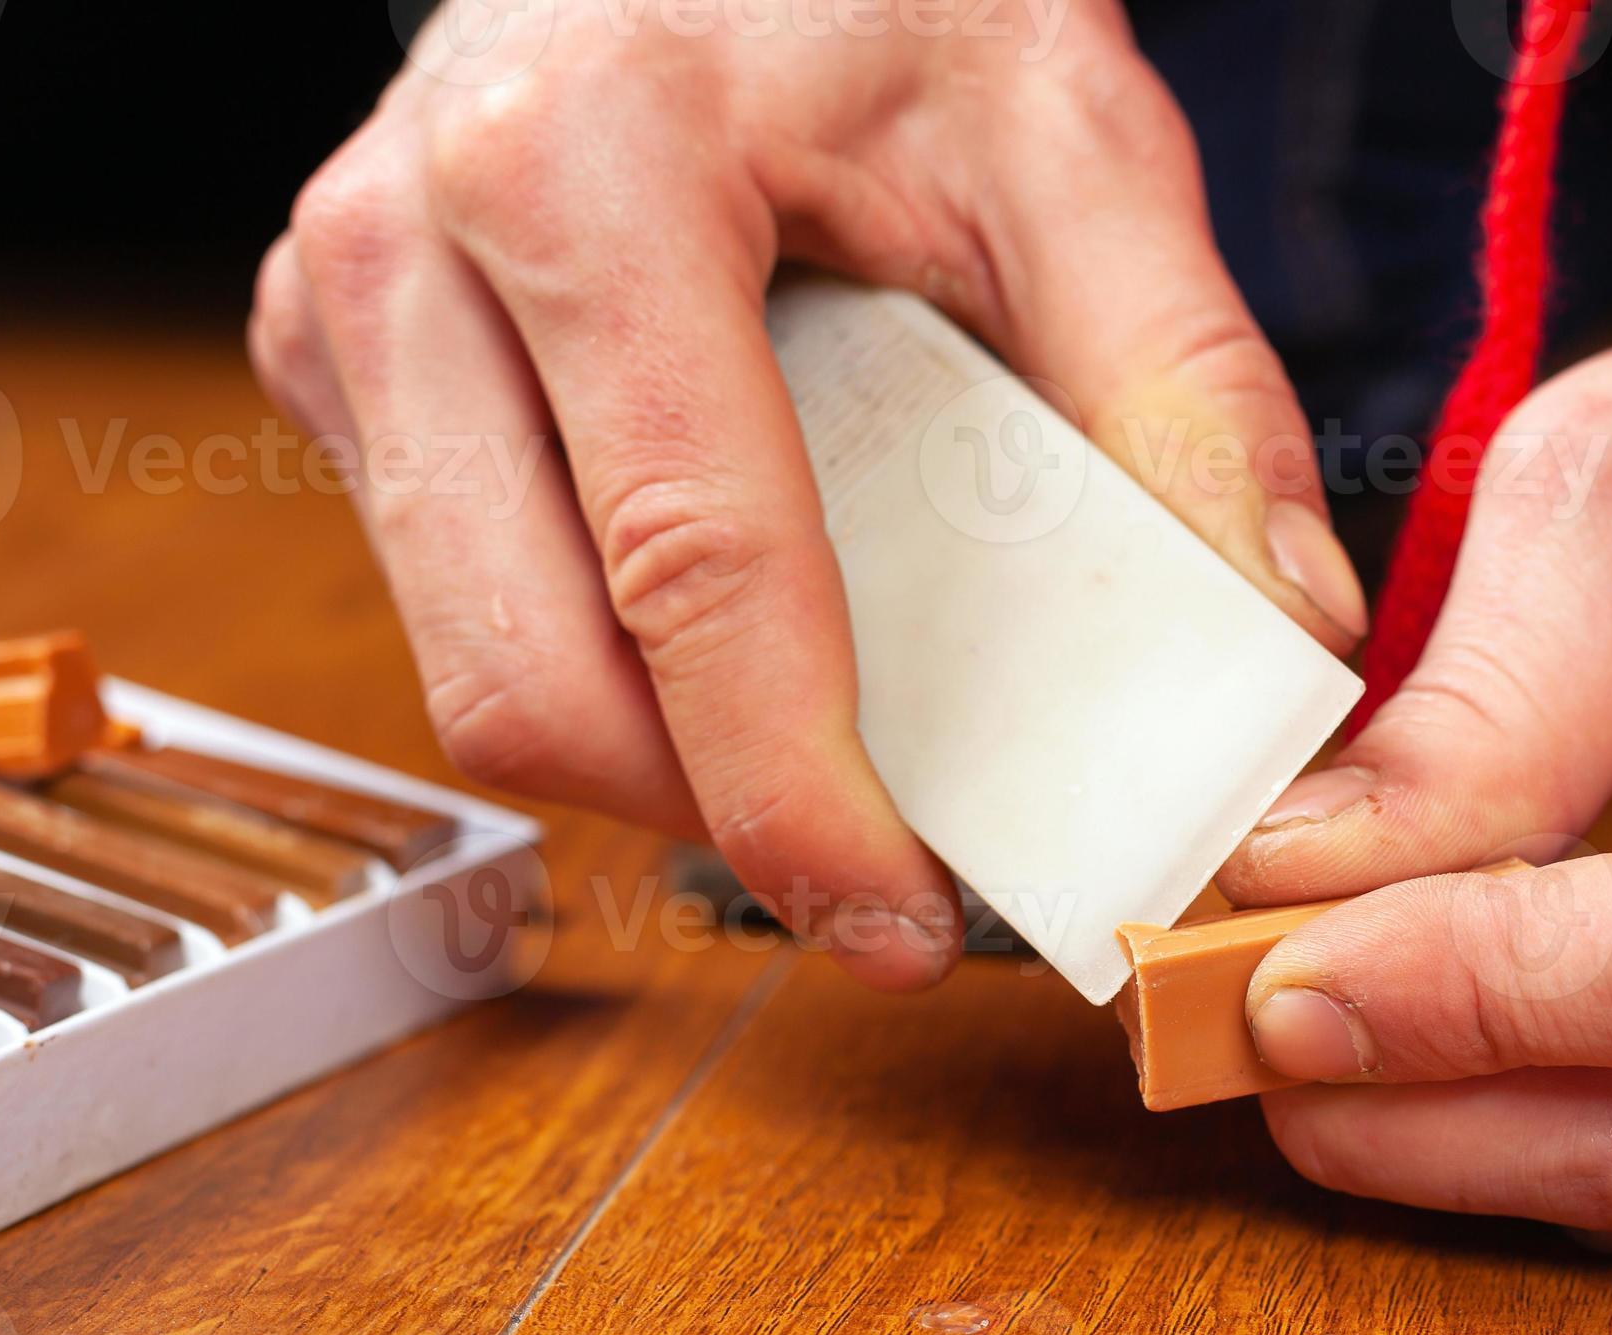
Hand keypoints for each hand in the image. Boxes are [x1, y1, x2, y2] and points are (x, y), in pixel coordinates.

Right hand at [252, 0, 1364, 988]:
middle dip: (711, 815)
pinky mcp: (334, 361)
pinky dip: (602, 667)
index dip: (794, 790)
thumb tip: (1277, 637)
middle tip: (878, 873)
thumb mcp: (1070, 134)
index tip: (896, 924)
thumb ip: (1182, 380)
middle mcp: (406, 244)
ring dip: (653, 760)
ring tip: (821, 749)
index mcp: (583, 165)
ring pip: (473, 667)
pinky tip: (724, 632)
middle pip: (531, 673)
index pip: (687, 561)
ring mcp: (343, 309)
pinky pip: (458, 599)